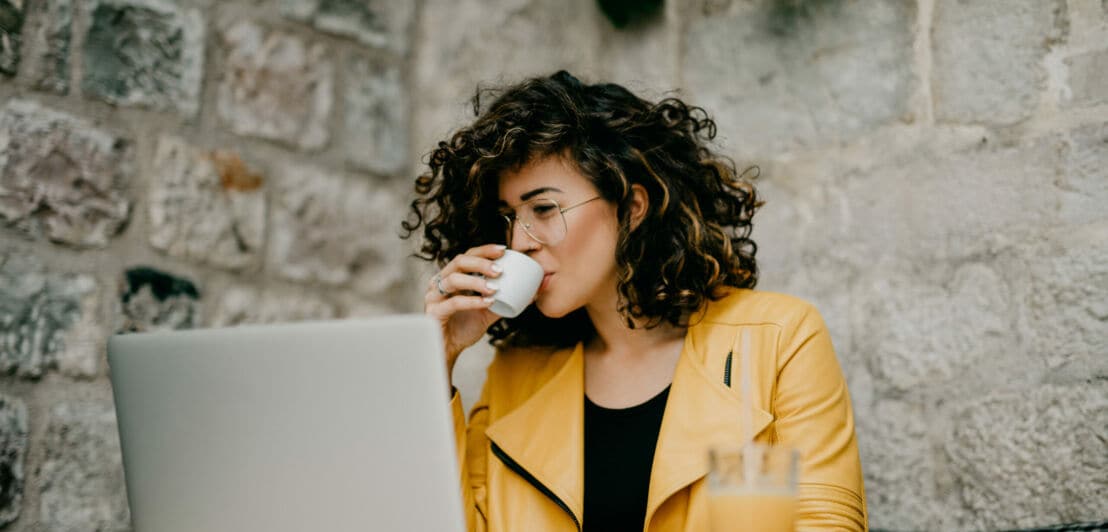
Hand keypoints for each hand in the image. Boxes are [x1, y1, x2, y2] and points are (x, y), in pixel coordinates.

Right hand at [425, 244, 505, 378]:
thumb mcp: (487, 312)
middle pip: (459, 262)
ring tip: (495, 287)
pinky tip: (487, 302)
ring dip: (476, 281)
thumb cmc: (464, 328)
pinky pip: (453, 303)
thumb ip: (504, 301)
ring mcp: (434, 296)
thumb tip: (531, 294)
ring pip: (454, 279)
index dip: (484, 251)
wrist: (447, 351)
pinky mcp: (433, 312)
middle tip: (500, 270)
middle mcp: (440, 282)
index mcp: (452, 277)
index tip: (503, 251)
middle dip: (481, 263)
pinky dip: (472, 301)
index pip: (468, 256)